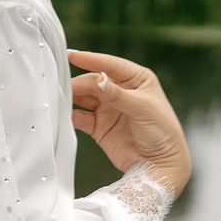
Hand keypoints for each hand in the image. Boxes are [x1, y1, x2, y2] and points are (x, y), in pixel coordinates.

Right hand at [66, 51, 190, 195]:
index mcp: (136, 80)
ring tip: (58, 97)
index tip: (72, 55)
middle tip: (62, 85)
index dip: (91, 59)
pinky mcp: (99, 126)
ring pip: (84, 97)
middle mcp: (120, 91)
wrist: (160, 165)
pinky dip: (70, 115)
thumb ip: (119, 95)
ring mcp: (108, 109)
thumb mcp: (143, 109)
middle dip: (78, 82)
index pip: (111, 65)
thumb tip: (98, 80)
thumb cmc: (163, 132)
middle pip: (93, 81)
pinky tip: (62, 115)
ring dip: (71, 97)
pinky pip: (80, 117)